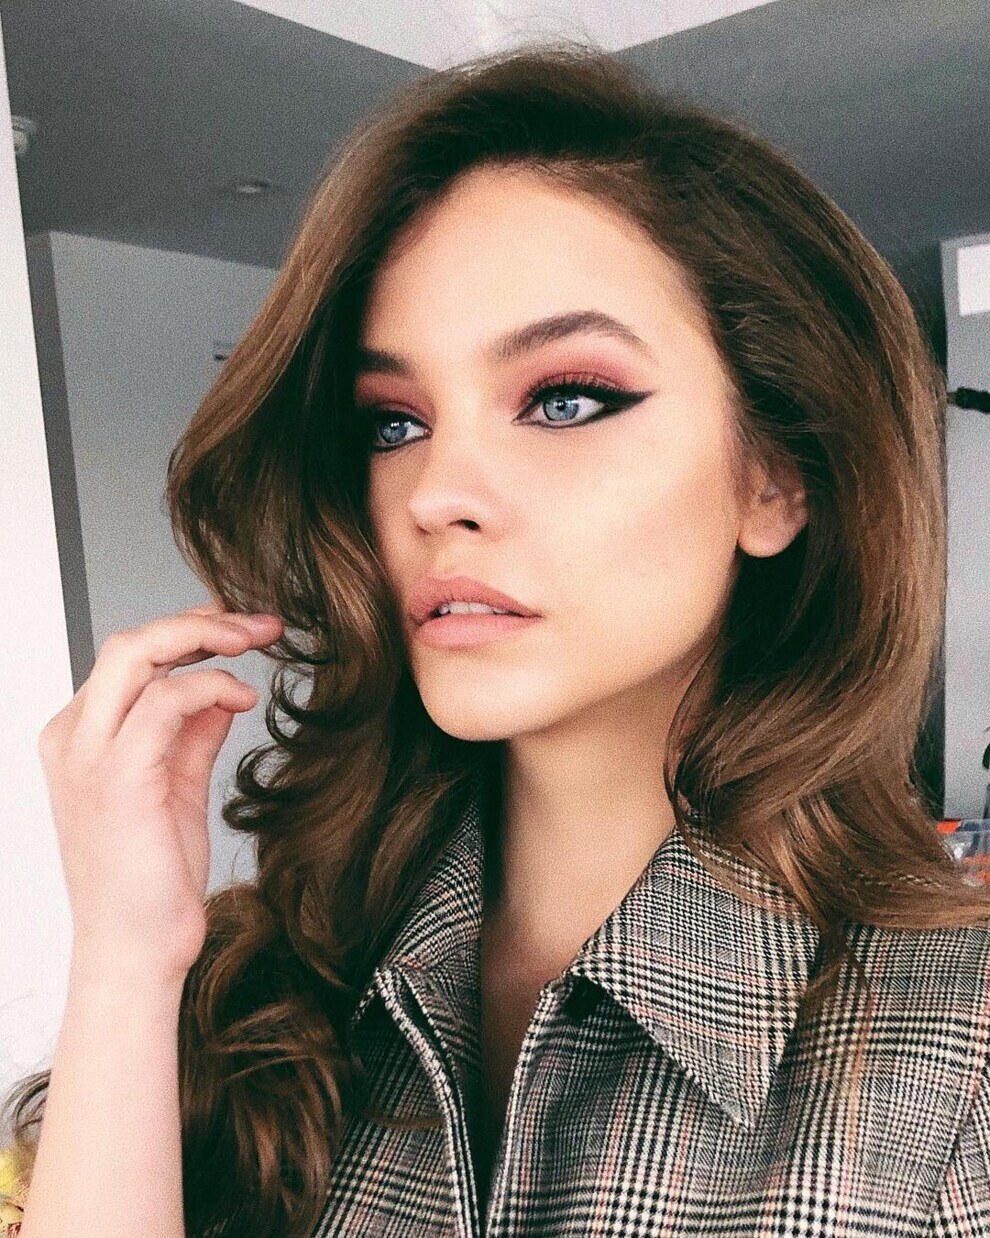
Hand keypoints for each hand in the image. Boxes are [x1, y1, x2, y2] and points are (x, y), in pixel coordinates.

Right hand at [37, 601, 283, 978]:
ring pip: (137, 652)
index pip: (132, 658)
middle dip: (201, 620)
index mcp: (82, 737)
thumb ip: (192, 734)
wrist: (136, 949)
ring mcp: (88, 754)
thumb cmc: (151, 879)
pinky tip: (242, 698)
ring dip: (208, 637)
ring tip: (258, 640)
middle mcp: (75, 737)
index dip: (189, 630)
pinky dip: (210, 686)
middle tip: (260, 624)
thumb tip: (223, 690)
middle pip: (131, 642)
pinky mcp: (117, 776)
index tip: (242, 627)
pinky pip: (163, 701)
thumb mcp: (176, 786)